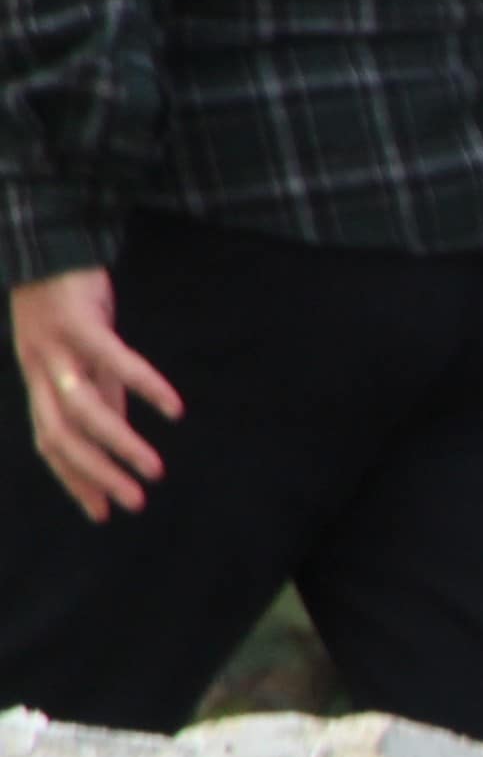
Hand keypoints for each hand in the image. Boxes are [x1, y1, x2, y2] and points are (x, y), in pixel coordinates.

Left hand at [16, 268, 184, 519]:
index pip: (49, 442)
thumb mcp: (78, 355)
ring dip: (119, 445)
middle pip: (61, 434)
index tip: (103, 513)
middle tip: (133, 502)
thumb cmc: (67, 302)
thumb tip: (115, 436)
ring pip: (83, 409)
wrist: (47, 244)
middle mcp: (39, 369)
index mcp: (36, 380)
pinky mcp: (81, 322)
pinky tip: (173, 409)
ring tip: (153, 470)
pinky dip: (144, 387)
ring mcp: (56, 347)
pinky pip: (114, 361)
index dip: (73, 479)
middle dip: (96, 474)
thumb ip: (96, 392)